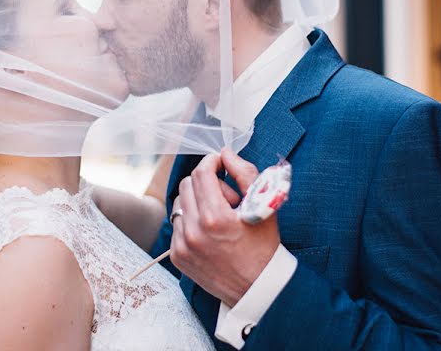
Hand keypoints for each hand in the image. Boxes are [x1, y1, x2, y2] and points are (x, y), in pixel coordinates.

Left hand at [170, 148, 280, 306]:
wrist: (256, 288)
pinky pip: (177, 224)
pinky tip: (210, 232)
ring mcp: (182, 245)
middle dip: (206, 183)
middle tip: (227, 197)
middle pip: (187, 184)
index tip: (221, 164)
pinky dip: (191, 221)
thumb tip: (225, 153)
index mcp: (215, 218)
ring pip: (179, 203)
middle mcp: (194, 232)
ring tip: (218, 217)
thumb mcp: (263, 206)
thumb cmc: (264, 245)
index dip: (212, 162)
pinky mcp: (177, 256)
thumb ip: (244, 173)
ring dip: (197, 202)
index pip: (202, 173)